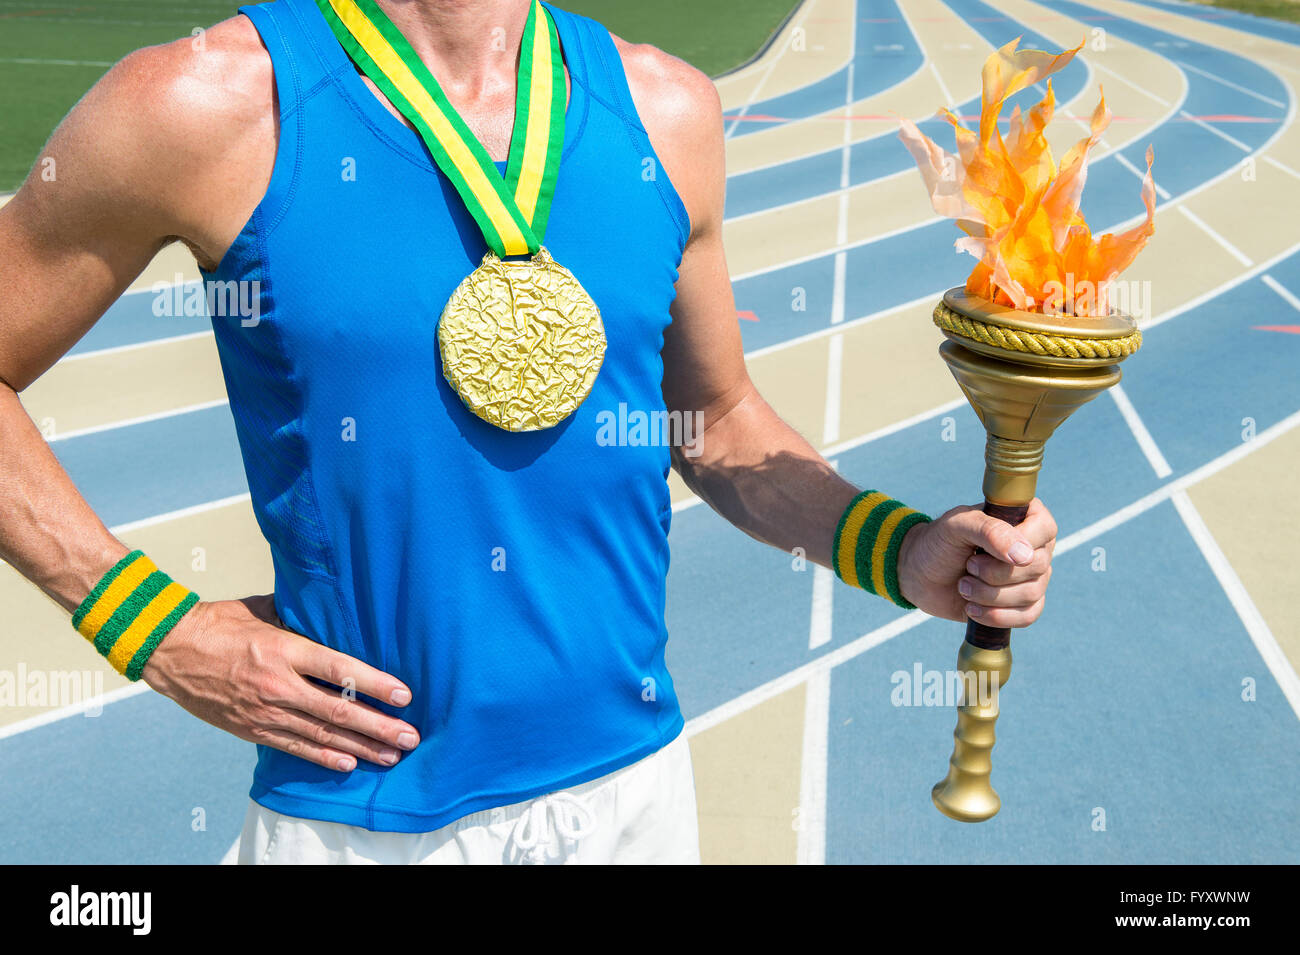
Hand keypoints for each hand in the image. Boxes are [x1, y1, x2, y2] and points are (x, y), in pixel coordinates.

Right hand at [141, 594, 418, 771]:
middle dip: (379, 727)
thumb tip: (339, 612)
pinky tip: (350, 763)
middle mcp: (278, 684)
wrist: (168, 649)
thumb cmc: (220, 622)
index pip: (340, 670)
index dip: (375, 685)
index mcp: (284, 649)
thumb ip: (304, 618)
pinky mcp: (251, 728)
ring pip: (322, 735)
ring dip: (361, 748)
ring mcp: (264, 711)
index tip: (405, 695)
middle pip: (338, 711)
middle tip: (410, 737)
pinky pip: (294, 747)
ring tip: (392, 756)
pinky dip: (324, 758)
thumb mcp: (266, 609)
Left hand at [896, 498, 1056, 625]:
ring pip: (1031, 594)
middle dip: (994, 573)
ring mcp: (1031, 577)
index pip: (1043, 530)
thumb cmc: (939, 542)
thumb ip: (989, 531)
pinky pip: (1028, 616)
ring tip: (963, 586)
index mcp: (1025, 517)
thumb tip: (1025, 556)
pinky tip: (972, 609)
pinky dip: (997, 616)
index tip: (981, 551)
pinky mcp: (1021, 604)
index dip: (1016, 544)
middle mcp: (1034, 546)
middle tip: (967, 566)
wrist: (920, 574)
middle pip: (1036, 567)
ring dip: (989, 595)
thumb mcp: (956, 526)